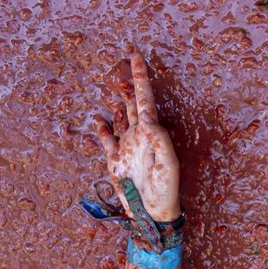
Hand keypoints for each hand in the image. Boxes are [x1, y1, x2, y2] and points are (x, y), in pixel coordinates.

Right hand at [98, 51, 179, 221]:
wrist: (151, 212)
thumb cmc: (165, 190)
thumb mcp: (167, 164)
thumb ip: (159, 140)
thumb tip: (148, 117)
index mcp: (151, 134)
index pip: (145, 99)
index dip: (141, 77)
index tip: (136, 56)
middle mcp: (139, 136)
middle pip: (133, 103)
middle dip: (130, 84)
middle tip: (125, 62)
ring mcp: (126, 147)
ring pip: (120, 118)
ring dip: (118, 103)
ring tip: (115, 86)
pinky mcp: (115, 161)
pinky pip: (107, 140)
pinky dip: (103, 128)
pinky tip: (100, 119)